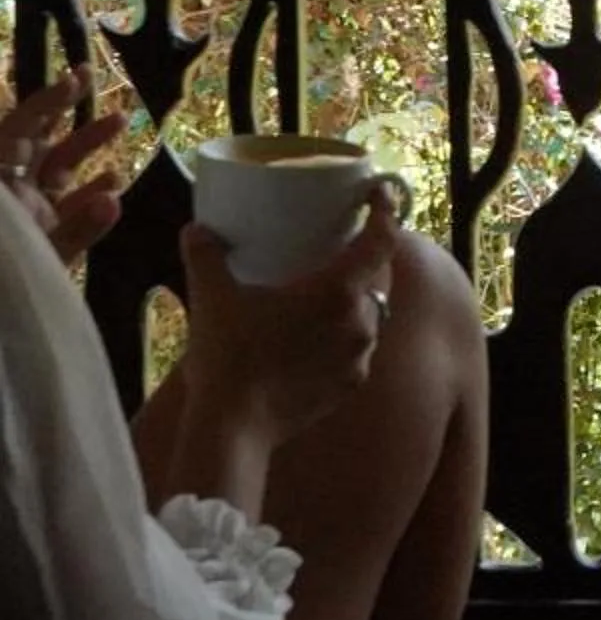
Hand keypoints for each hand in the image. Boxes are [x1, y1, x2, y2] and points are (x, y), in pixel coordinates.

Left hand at [0, 71, 124, 270]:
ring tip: (120, 121)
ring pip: (55, 173)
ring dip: (86, 147)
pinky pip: (67, 212)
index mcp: (1, 191)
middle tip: (91, 78)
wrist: (2, 332)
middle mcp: (11, 198)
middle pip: (35, 145)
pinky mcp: (40, 242)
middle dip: (65, 112)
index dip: (47, 103)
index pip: (18, 133)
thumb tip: (114, 197)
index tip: (78, 80)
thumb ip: (74, 232)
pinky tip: (114, 187)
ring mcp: (26, 220)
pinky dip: (90, 196)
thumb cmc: (7, 286)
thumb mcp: (38, 257)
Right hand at [176, 193, 396, 447]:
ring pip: (370, 316)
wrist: (232, 426)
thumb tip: (197, 228)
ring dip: (352, 304)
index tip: (381, 193)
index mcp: (338, 290)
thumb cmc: (227, 355)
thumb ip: (206, 256)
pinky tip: (315, 341)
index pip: (381, 240)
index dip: (386, 211)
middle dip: (363, 261)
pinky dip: (342, 340)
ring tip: (322, 298)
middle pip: (377, 278)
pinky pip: (357, 351)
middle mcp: (361, 321)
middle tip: (338, 250)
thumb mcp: (212, 298)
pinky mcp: (351, 385)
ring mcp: (360, 356)